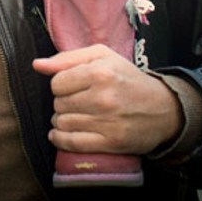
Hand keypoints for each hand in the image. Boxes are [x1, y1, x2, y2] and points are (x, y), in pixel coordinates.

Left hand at [32, 45, 182, 154]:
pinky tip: (59, 134)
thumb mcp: (102, 57)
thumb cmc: (128, 78)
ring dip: (61, 121)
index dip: (60, 85)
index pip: (56, 83)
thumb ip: (67, 58)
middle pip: (59, 104)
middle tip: (76, 102)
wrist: (164, 108)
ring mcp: (108, 122)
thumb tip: (37, 65)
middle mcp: (104, 98)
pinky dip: (60, 140)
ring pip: (63, 123)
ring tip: (71, 116)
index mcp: (100, 72)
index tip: (71, 87)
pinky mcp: (111, 143)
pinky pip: (73, 144)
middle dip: (62, 103)